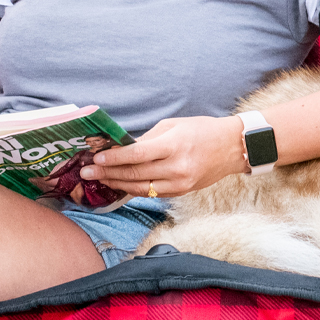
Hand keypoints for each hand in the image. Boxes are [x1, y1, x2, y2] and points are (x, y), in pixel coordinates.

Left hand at [82, 115, 247, 196]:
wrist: (232, 148)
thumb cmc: (203, 130)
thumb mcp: (174, 125)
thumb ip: (147, 139)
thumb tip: (122, 148)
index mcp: (174, 146)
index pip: (137, 155)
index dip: (114, 158)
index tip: (96, 157)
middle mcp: (177, 168)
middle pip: (135, 174)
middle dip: (107, 173)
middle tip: (86, 172)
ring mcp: (180, 183)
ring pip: (140, 188)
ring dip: (116, 184)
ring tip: (99, 180)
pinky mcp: (181, 192)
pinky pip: (152, 193)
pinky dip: (133, 190)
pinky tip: (119, 185)